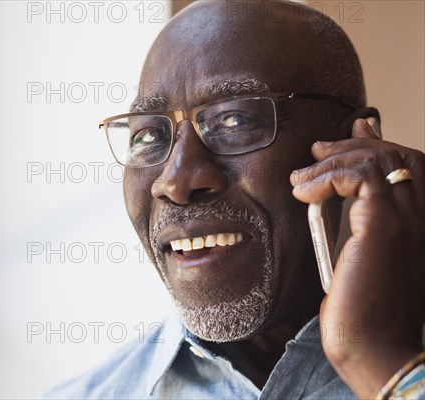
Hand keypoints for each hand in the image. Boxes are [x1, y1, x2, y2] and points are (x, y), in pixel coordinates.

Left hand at [290, 119, 424, 397]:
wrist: (373, 346)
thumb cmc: (364, 308)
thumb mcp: (361, 254)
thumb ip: (357, 219)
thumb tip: (337, 190)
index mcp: (421, 222)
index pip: (409, 165)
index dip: (375, 146)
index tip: (342, 140)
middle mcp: (424, 216)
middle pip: (397, 156)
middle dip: (351, 147)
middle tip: (315, 152)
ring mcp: (408, 218)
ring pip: (378, 160)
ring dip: (332, 162)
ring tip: (299, 180)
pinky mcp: (384, 226)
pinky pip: (359, 177)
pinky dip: (328, 177)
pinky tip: (304, 192)